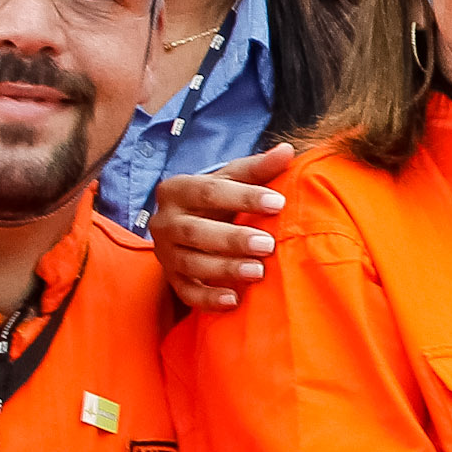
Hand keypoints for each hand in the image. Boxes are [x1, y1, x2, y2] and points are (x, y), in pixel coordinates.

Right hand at [150, 148, 292, 311]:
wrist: (188, 222)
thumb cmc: (217, 197)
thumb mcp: (232, 178)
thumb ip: (258, 168)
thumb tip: (287, 150)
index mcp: (177, 190)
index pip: (208, 191)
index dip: (243, 197)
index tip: (278, 203)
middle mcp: (164, 222)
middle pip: (196, 232)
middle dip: (233, 240)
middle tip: (269, 245)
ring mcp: (164, 253)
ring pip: (190, 264)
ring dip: (224, 269)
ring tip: (259, 272)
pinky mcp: (170, 279)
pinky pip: (185, 292)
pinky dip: (208, 299)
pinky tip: (234, 300)